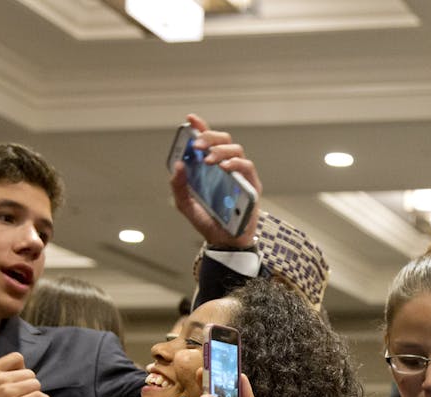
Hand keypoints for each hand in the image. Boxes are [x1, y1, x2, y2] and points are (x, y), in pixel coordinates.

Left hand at [170, 113, 262, 247]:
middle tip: (196, 144)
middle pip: (223, 140)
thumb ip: (178, 185)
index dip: (200, 126)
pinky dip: (236, 163)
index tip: (190, 119)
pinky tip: (224, 167)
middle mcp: (227, 167)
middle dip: (209, 137)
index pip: (207, 141)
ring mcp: (241, 175)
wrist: (223, 242)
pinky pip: (247, 167)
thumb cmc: (207, 221)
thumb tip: (178, 164)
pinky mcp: (252, 186)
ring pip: (236, 149)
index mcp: (210, 167)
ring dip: (220, 150)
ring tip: (208, 159)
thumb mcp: (184, 204)